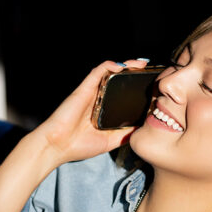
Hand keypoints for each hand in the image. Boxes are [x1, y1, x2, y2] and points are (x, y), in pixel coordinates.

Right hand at [35, 58, 149, 164]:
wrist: (58, 146)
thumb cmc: (79, 145)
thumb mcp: (110, 141)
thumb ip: (125, 134)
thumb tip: (143, 128)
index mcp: (105, 110)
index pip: (124, 94)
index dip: (138, 89)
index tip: (154, 88)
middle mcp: (100, 98)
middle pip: (120, 81)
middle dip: (136, 74)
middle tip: (151, 73)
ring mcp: (92, 92)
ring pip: (111, 72)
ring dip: (127, 66)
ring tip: (141, 64)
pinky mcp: (84, 88)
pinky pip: (98, 72)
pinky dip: (110, 66)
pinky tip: (122, 66)